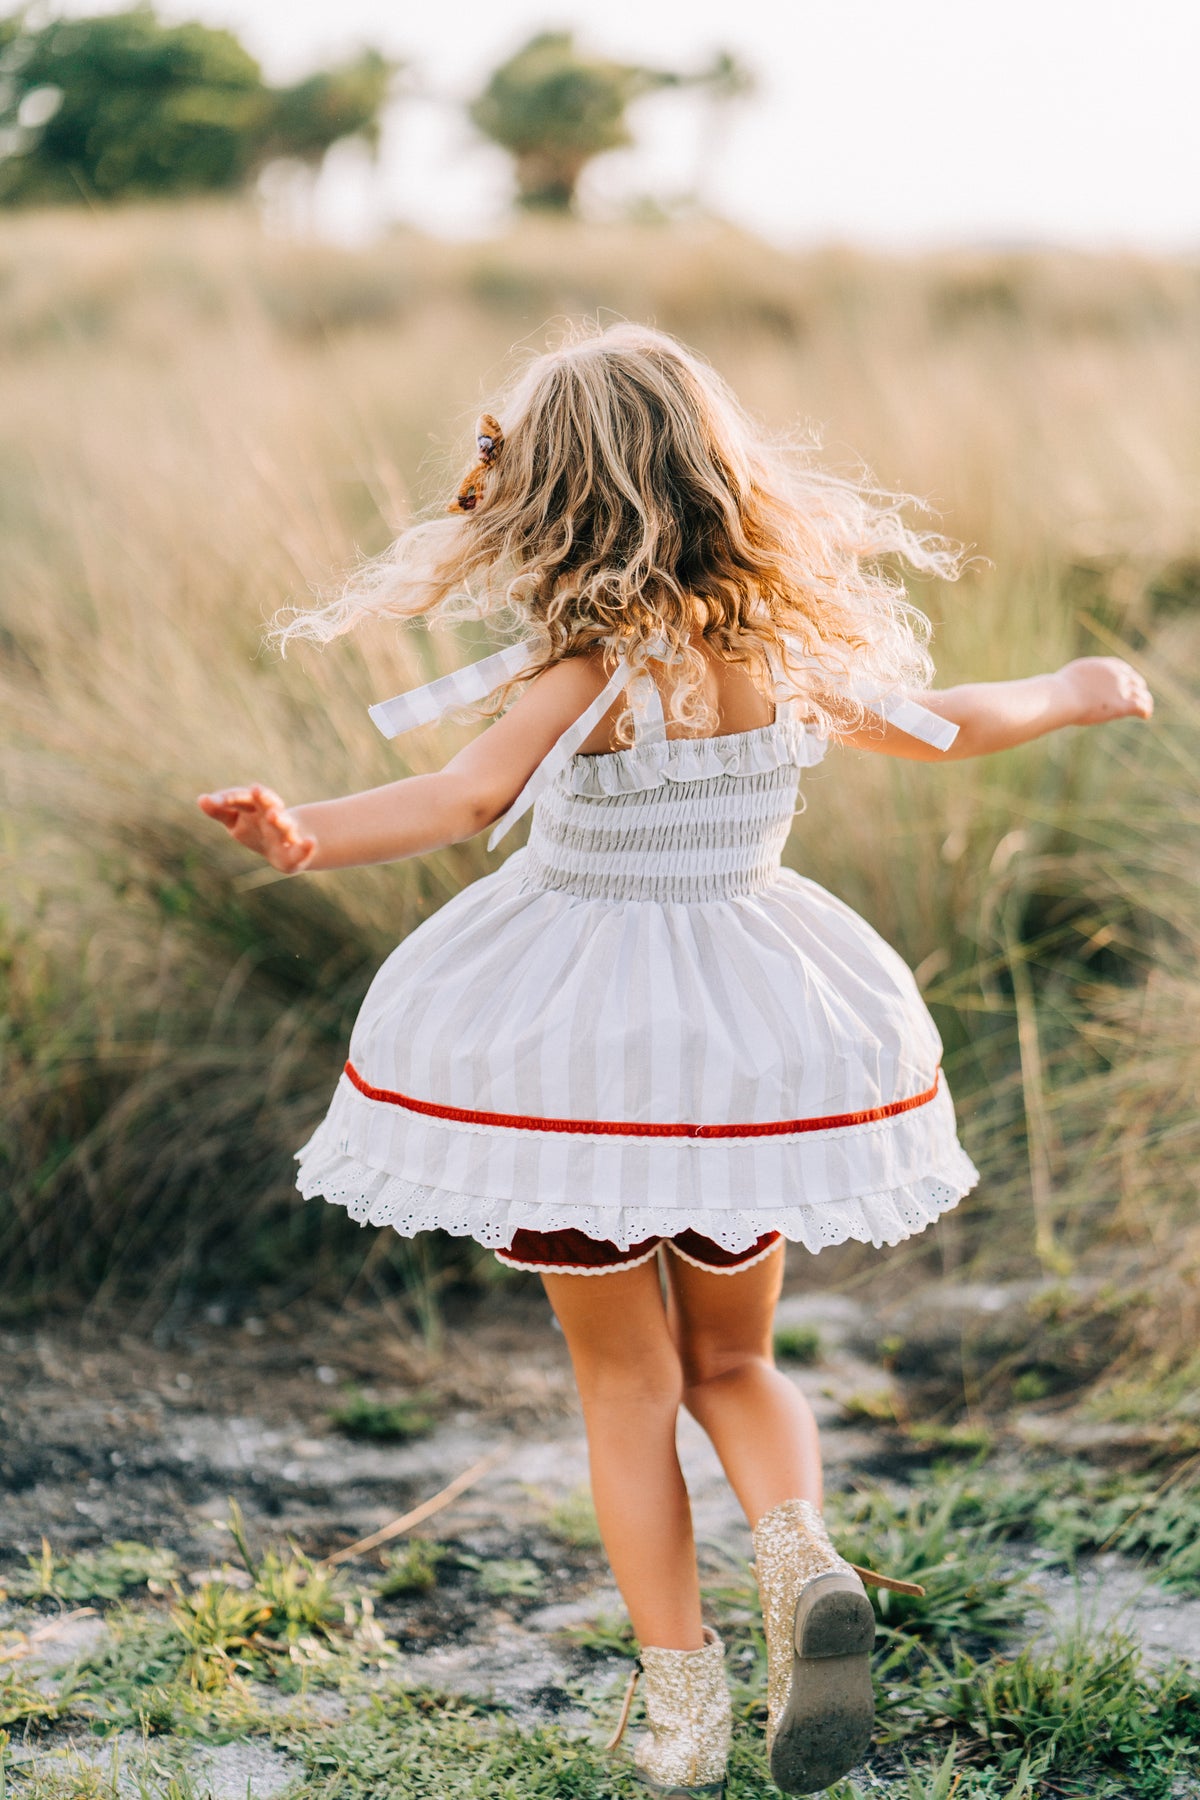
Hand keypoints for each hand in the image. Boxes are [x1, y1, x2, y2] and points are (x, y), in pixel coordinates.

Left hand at [197, 784, 316, 871]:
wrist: (286, 845)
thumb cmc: (255, 830)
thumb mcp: (235, 821)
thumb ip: (219, 811)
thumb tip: (201, 799)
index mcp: (253, 806)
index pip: (239, 798)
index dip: (228, 799)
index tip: (212, 802)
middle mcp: (271, 815)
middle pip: (267, 803)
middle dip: (262, 797)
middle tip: (255, 790)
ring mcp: (285, 832)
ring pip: (284, 824)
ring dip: (279, 820)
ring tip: (272, 816)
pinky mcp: (298, 851)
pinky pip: (303, 849)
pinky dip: (307, 846)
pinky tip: (310, 842)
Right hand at [1055, 657, 1152, 726]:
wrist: (1063, 696)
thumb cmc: (1061, 688)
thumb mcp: (1074, 675)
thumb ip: (1083, 678)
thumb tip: (1077, 685)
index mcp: (1108, 666)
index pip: (1125, 670)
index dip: (1129, 678)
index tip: (1129, 685)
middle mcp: (1119, 675)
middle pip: (1136, 682)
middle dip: (1138, 689)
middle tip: (1139, 698)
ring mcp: (1122, 690)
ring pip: (1143, 695)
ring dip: (1146, 701)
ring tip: (1146, 709)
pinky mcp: (1122, 706)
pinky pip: (1141, 706)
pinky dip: (1145, 710)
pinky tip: (1145, 716)